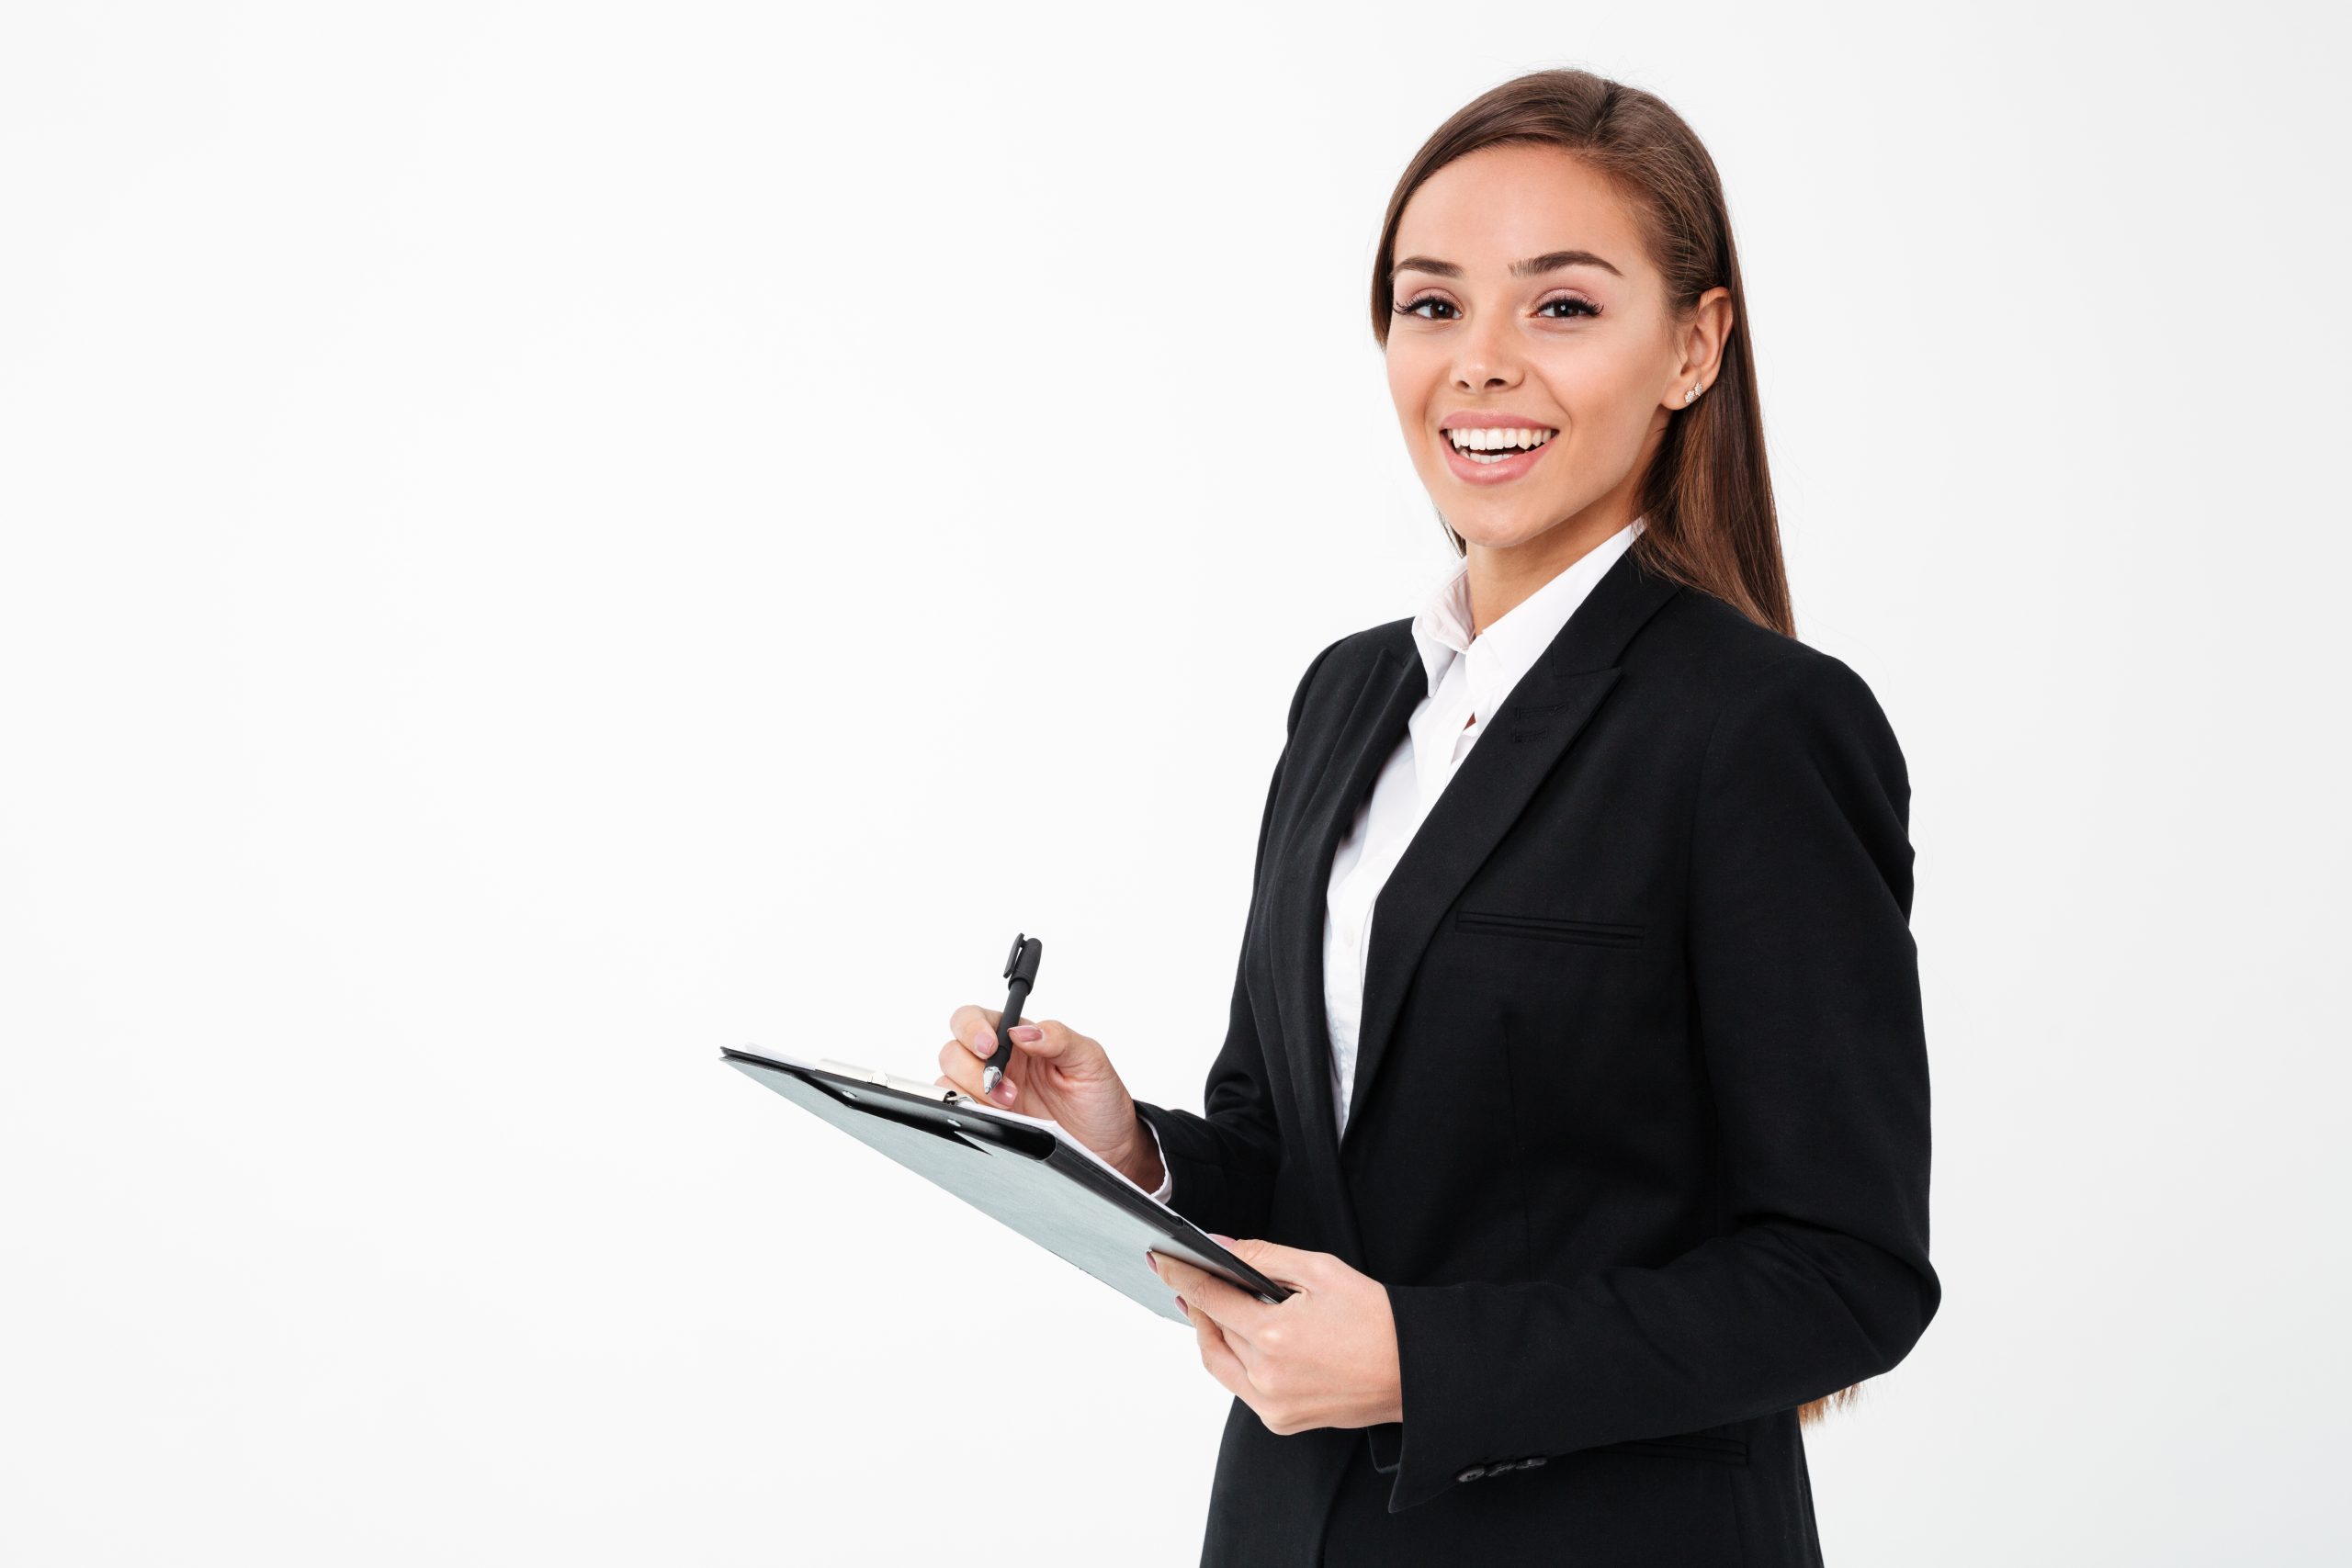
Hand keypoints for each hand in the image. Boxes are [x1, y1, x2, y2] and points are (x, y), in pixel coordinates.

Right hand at [933, 1006, 1158, 1182]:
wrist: (1108, 1148)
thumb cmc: (1100, 1100)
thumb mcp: (1090, 1060)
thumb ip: (1058, 1037)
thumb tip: (1022, 1029)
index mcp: (1021, 1038)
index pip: (977, 1019)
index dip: (973, 1028)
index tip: (990, 1047)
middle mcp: (1000, 1062)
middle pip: (954, 1050)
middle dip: (974, 1069)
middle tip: (1007, 1089)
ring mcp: (990, 1094)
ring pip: (949, 1080)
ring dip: (973, 1092)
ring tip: (1011, 1107)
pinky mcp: (987, 1122)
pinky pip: (956, 1110)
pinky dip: (967, 1112)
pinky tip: (997, 1118)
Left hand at [1147, 1237, 1402, 1433]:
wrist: (1413, 1371)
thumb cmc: (1376, 1319)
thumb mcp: (1320, 1270)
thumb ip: (1263, 1256)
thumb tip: (1222, 1247)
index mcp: (1274, 1336)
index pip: (1209, 1298)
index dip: (1181, 1275)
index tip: (1160, 1260)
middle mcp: (1267, 1377)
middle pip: (1211, 1332)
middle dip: (1198, 1302)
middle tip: (1188, 1277)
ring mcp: (1272, 1405)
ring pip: (1219, 1363)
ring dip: (1211, 1333)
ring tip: (1211, 1306)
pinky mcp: (1280, 1421)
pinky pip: (1240, 1387)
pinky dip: (1234, 1360)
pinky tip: (1242, 1338)